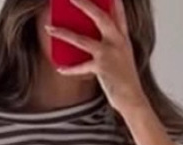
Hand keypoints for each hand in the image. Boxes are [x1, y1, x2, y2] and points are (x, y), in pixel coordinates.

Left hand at [47, 0, 148, 117]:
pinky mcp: (101, 68)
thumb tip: (97, 39)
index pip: (119, 14)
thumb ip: (113, 45)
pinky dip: (69, 69)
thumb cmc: (126, 81)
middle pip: (100, 17)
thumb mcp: (123, 58)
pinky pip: (80, 67)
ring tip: (49, 28)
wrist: (133, 98)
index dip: (114, 2)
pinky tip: (60, 69)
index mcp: (123, 38)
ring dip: (63, 33)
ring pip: (82, 40)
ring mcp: (109, 54)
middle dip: (85, 4)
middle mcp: (117, 42)